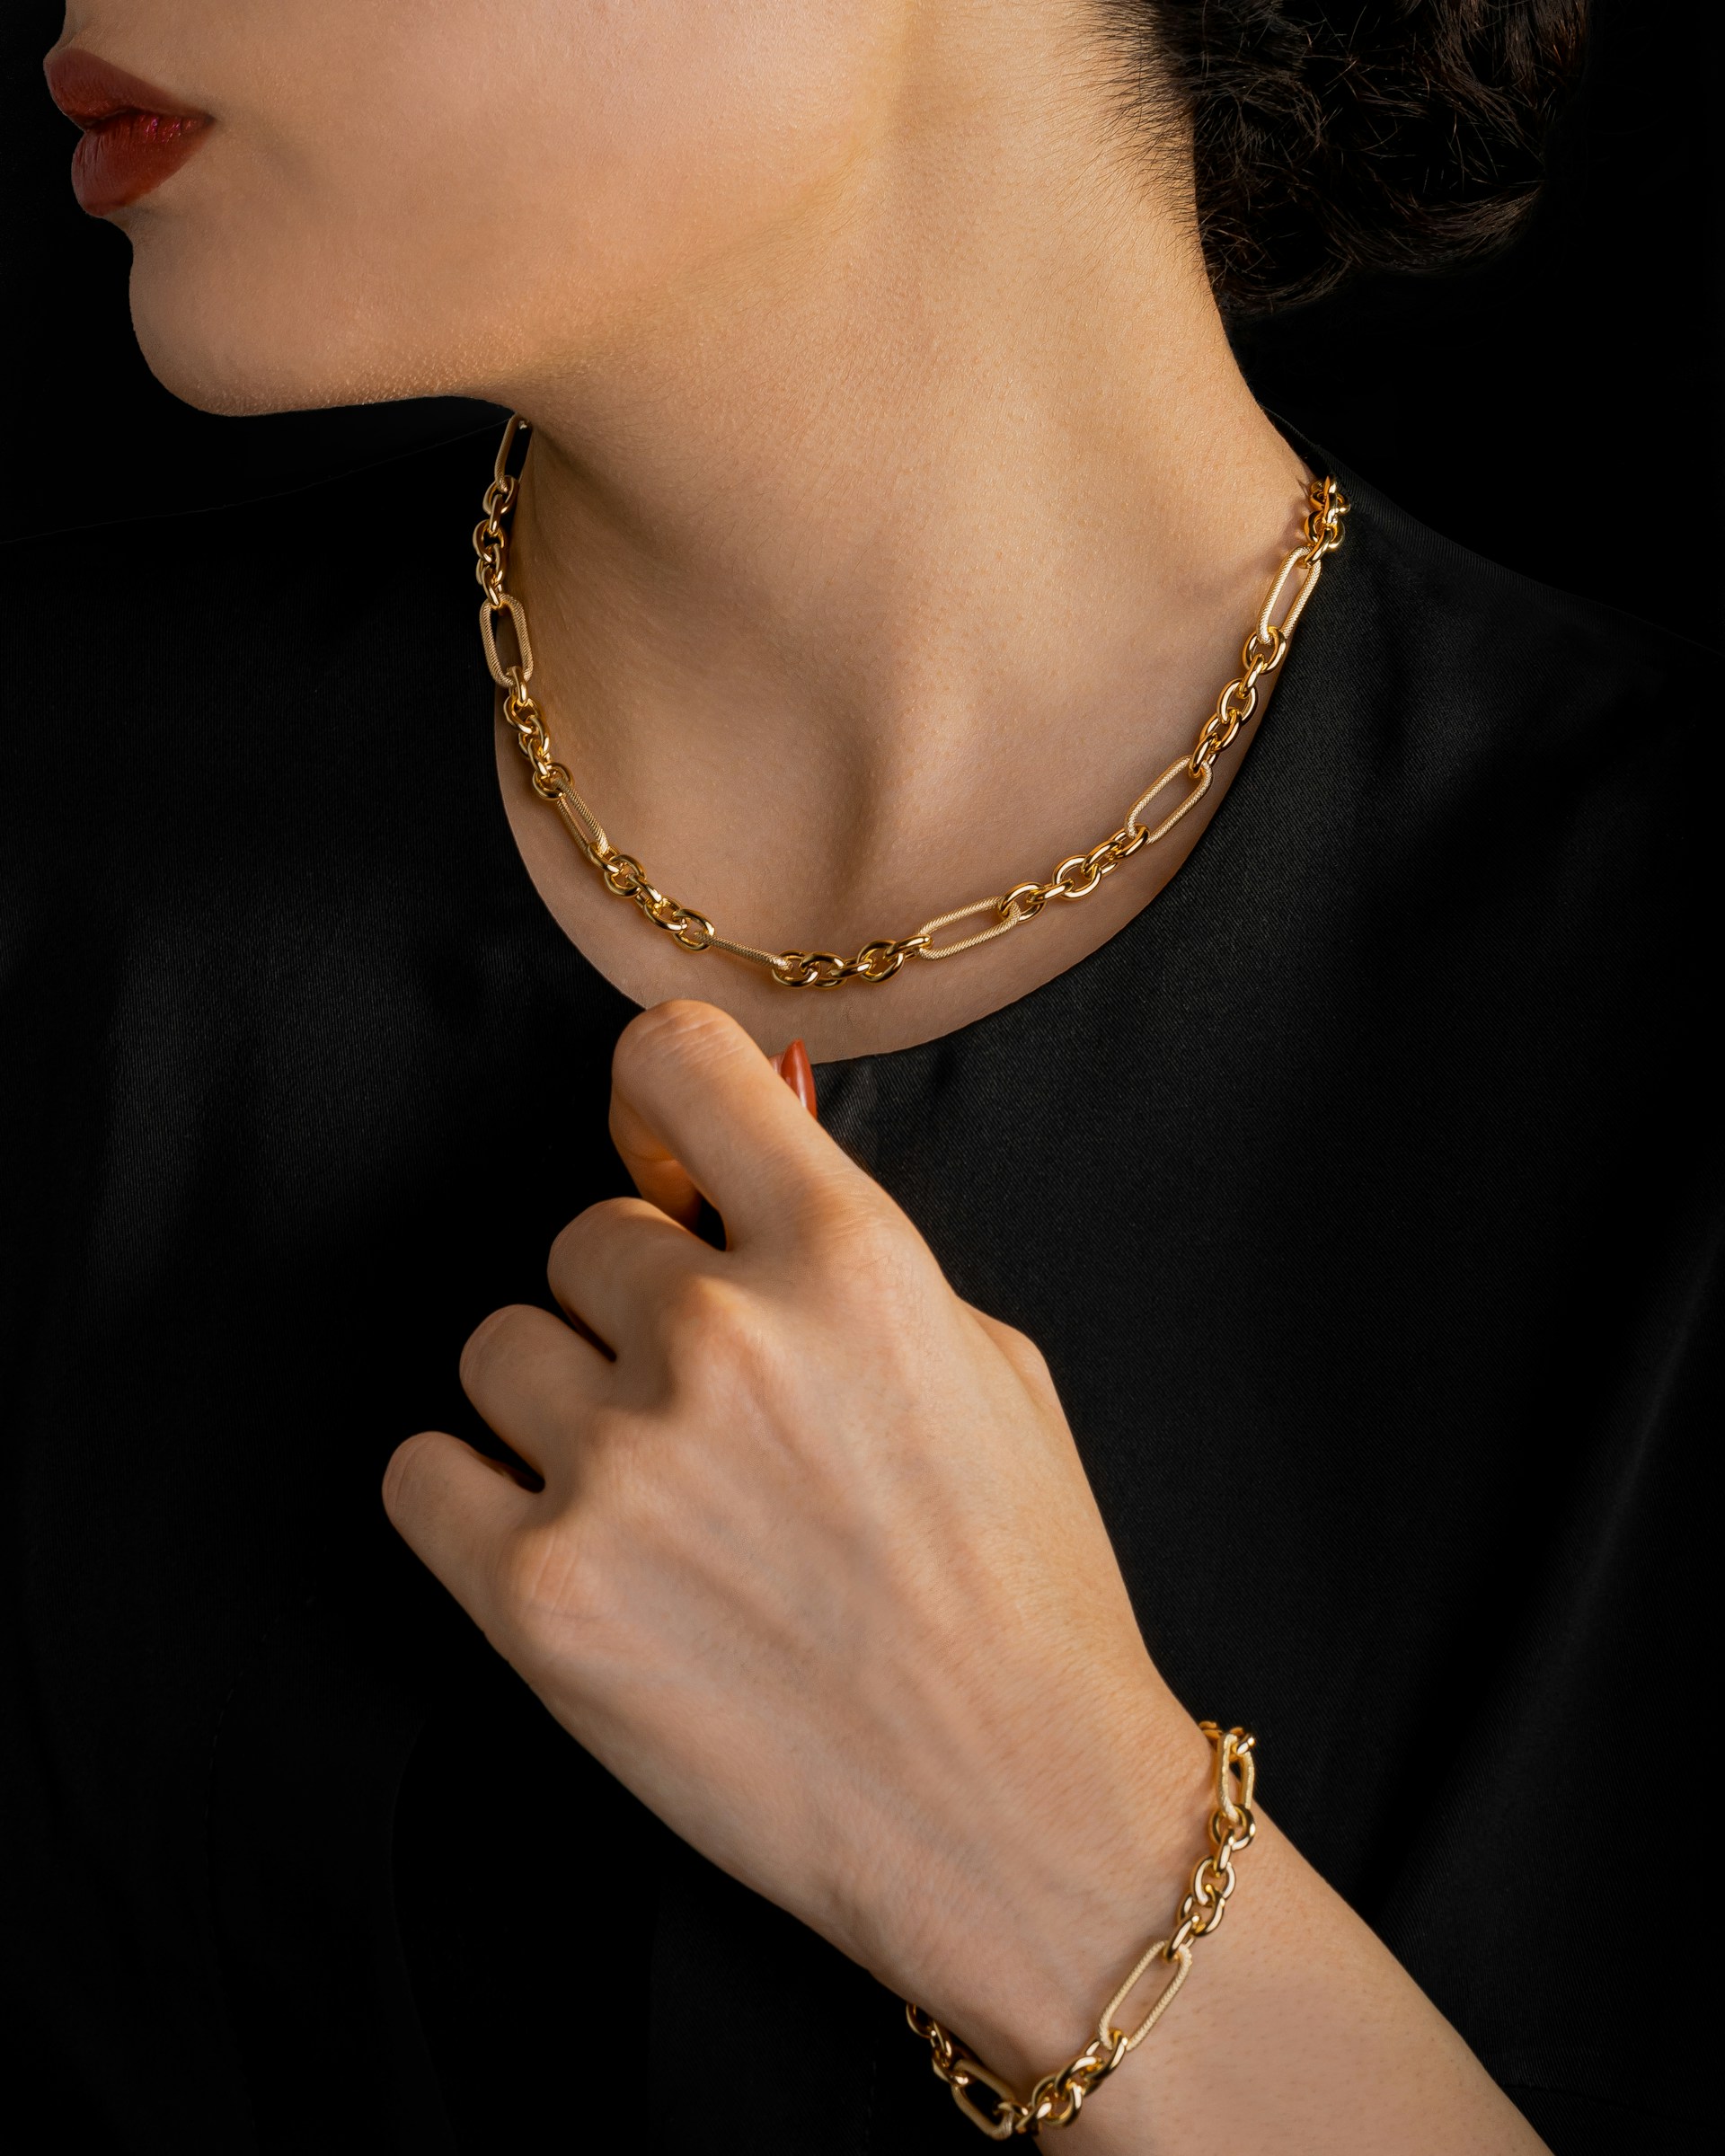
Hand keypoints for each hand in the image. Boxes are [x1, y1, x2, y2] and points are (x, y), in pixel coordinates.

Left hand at [383, 998, 1208, 2071]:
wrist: (1022, 1817)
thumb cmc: (1023, 1592)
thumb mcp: (987, 1366)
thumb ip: (846, 1253)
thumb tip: (734, 1164)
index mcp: (850, 1259)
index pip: (679, 1063)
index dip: (659, 1093)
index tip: (656, 1137)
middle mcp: (726, 1337)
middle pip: (581, 1237)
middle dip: (633, 1309)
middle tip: (707, 1413)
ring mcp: (623, 1467)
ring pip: (498, 1349)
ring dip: (557, 1407)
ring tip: (651, 1501)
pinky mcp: (538, 1596)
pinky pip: (421, 1474)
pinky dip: (472, 1502)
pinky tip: (563, 1549)